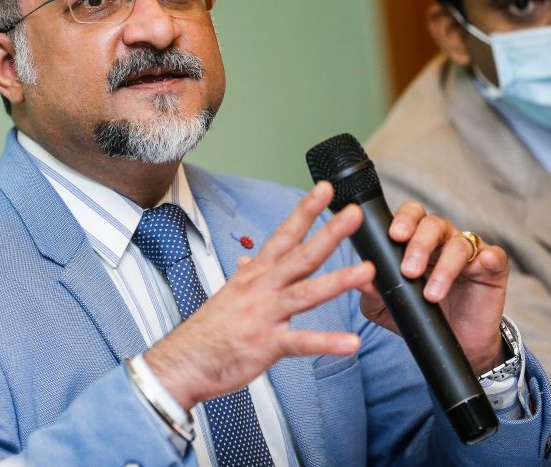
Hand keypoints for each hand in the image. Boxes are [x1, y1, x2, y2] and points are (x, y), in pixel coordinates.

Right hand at [144, 181, 374, 410]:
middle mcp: (262, 288)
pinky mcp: (267, 344)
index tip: (326, 190)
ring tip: (366, 272)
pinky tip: (350, 342)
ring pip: (305, 292)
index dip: (305, 211)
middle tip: (353, 215)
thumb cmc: (208, 330)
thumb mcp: (228, 295)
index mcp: (256, 275)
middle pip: (300, 256)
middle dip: (329, 234)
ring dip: (337, 281)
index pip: (284, 235)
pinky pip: (301, 342)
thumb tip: (247, 261)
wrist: (185, 360)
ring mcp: (265, 315)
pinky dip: (326, 342)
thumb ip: (246, 277)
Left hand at [357, 201, 508, 373]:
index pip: (410, 216)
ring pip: (458, 243)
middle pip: (432, 224)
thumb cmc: (421, 315)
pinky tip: (484, 261)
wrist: (457, 344)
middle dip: (419, 244)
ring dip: (444, 267)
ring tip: (431, 295)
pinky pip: (494, 255)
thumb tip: (360, 279)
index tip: (392, 236)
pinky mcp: (493, 268)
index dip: (402, 221)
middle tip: (408, 270)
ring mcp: (470, 252)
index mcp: (416, 241)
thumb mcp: (388, 307)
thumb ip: (374, 292)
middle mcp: (443, 240)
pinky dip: (489, 256)